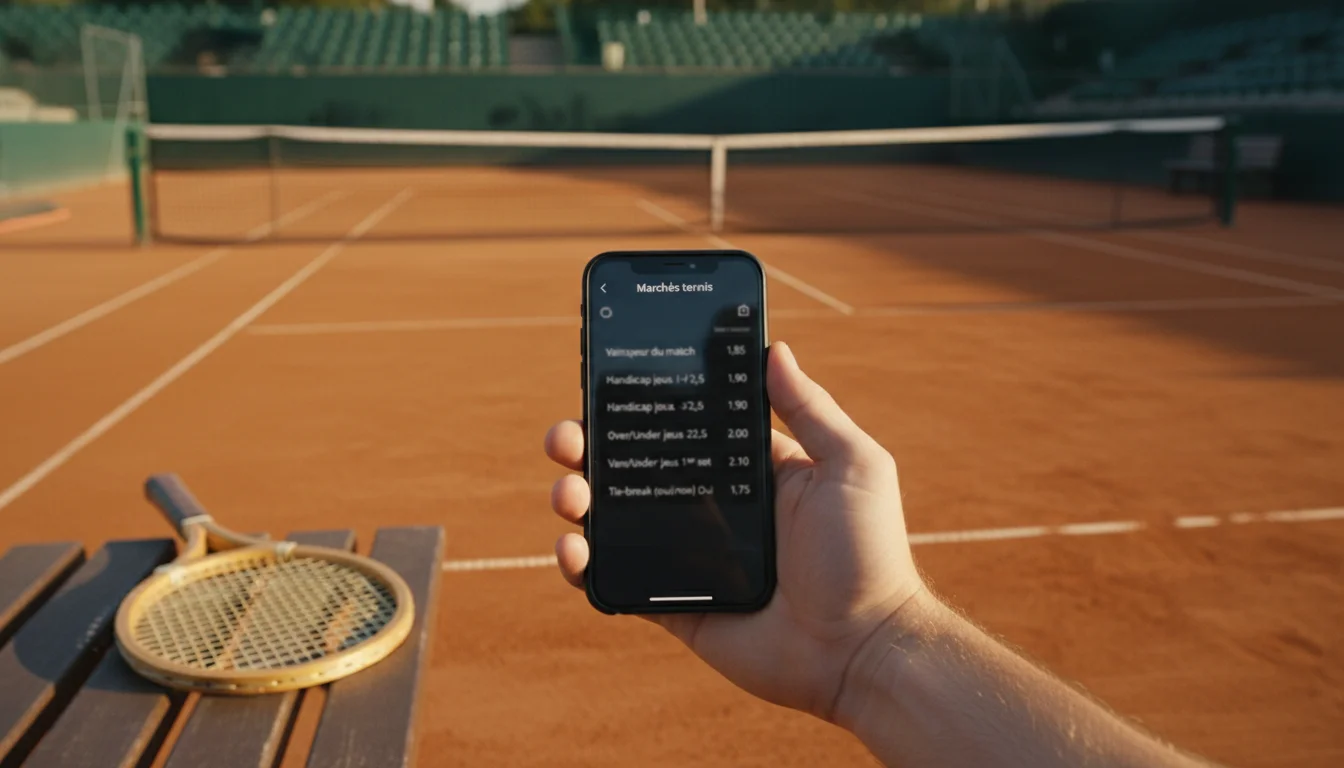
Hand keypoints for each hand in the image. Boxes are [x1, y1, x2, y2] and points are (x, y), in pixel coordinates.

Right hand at [544, 341, 923, 720]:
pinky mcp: (673, 606)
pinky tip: (573, 546)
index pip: (684, 425)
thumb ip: (810, 409)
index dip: (644, 405)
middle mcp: (712, 509)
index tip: (608, 381)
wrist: (862, 648)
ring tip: (569, 492)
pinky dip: (583, 565)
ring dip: (577, 499)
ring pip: (614, 520)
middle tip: (566, 436)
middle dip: (590, 446)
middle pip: (634, 467)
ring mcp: (688, 559)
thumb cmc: (868, 554)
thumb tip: (773, 348)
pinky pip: (615, 582)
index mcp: (748, 471)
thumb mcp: (852, 465)